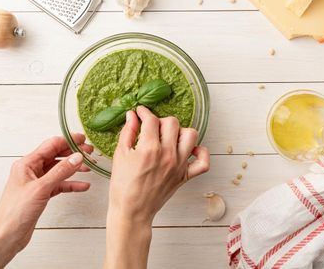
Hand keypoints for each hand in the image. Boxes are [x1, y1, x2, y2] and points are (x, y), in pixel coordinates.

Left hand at [0, 134, 92, 268]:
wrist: (7, 235)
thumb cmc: (15, 212)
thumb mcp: (41, 188)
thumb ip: (60, 171)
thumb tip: (76, 157)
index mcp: (26, 164)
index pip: (51, 145)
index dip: (68, 141)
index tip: (83, 139)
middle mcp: (31, 170)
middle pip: (56, 156)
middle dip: (73, 153)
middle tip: (89, 152)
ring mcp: (37, 182)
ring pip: (59, 170)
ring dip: (74, 168)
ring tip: (88, 167)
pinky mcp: (41, 194)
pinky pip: (59, 184)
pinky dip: (71, 184)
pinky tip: (82, 185)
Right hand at [104, 107, 209, 268]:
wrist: (132, 211)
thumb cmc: (123, 186)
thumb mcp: (120, 155)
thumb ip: (127, 132)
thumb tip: (132, 116)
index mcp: (149, 148)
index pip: (151, 120)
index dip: (144, 112)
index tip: (140, 112)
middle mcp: (168, 154)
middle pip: (172, 123)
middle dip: (160, 120)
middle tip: (151, 126)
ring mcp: (179, 165)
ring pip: (191, 135)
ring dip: (180, 131)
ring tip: (169, 136)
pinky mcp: (185, 176)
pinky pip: (203, 162)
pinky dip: (200, 153)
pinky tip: (189, 150)